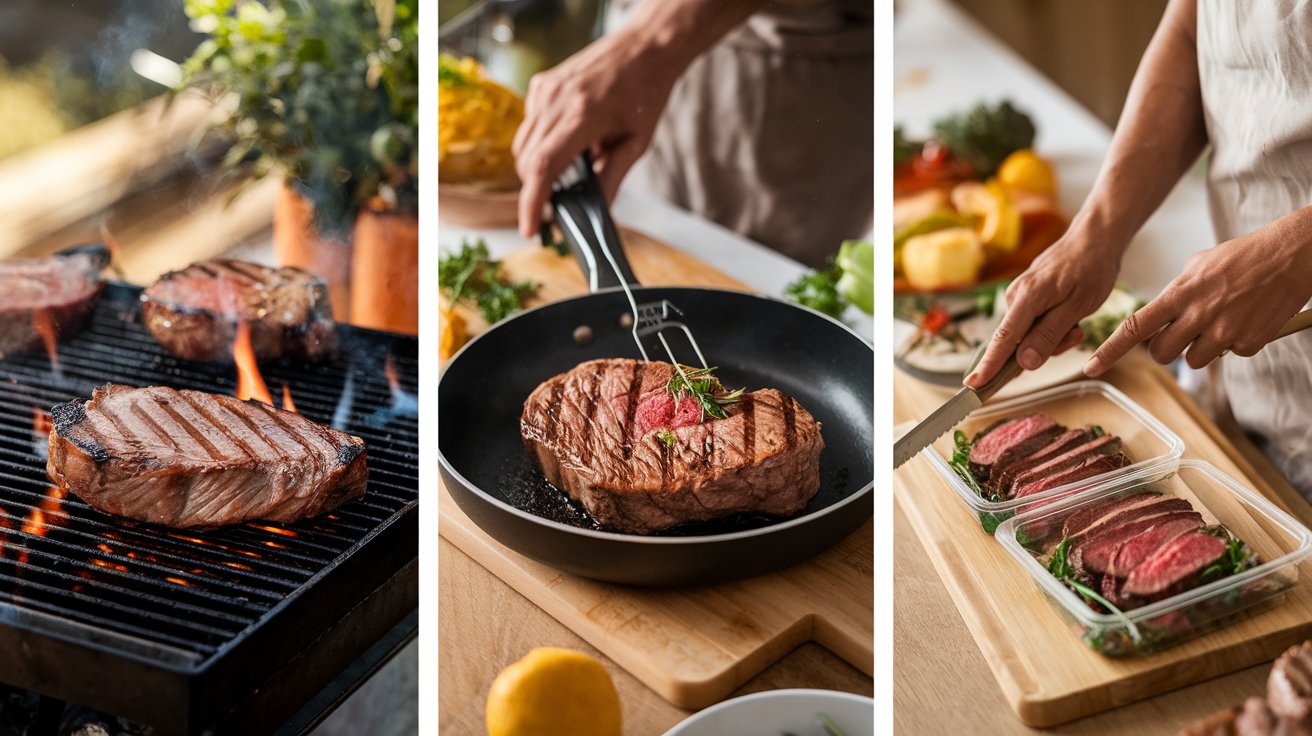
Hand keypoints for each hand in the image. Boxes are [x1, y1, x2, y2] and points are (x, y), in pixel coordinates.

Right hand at [512, 28, 679, 237]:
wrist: (645, 48)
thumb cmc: (645, 92)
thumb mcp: (636, 142)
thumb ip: (612, 178)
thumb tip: (597, 211)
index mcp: (582, 117)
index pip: (543, 167)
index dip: (531, 203)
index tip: (530, 228)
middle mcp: (556, 101)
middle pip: (527, 161)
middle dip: (537, 188)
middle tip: (559, 201)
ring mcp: (545, 90)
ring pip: (522, 144)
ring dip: (538, 165)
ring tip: (572, 164)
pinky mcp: (541, 84)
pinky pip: (529, 125)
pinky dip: (541, 141)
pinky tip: (568, 137)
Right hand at [965, 230, 1120, 387]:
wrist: (1092, 240)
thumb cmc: (1090, 269)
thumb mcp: (1078, 306)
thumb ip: (1049, 335)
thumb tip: (1024, 363)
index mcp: (1027, 298)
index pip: (1003, 340)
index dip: (989, 366)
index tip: (973, 385)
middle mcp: (1015, 297)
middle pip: (1018, 342)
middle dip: (1046, 347)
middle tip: (1076, 334)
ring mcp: (1018, 296)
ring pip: (1028, 335)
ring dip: (1053, 337)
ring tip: (1077, 322)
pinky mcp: (1025, 297)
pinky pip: (1032, 324)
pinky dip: (1051, 327)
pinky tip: (1069, 317)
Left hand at [1085, 210, 1311, 375]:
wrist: (1290, 255)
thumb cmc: (1243, 256)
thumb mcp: (1198, 265)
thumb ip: (1175, 292)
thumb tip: (1161, 314)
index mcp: (1179, 294)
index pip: (1134, 327)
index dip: (1110, 350)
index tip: (1091, 366)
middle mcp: (1197, 315)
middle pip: (1161, 354)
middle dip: (1166, 349)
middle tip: (1182, 333)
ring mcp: (1224, 331)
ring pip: (1194, 361)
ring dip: (1201, 348)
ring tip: (1220, 321)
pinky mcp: (1249, 343)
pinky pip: (1231, 355)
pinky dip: (1235, 343)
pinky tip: (1246, 319)